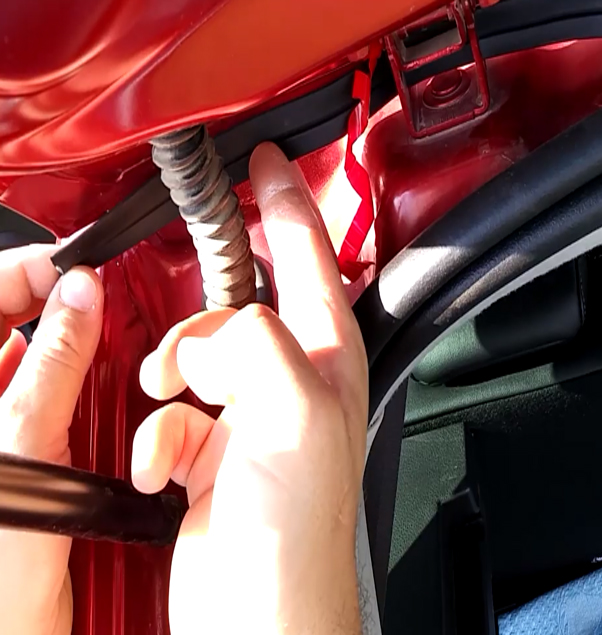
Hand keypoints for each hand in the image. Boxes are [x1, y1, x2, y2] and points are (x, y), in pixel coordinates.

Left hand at [0, 246, 103, 634]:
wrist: (13, 625)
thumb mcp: (25, 444)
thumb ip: (53, 363)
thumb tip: (78, 296)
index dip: (26, 272)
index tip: (76, 265)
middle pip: (4, 320)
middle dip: (48, 297)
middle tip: (95, 288)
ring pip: (23, 353)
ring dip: (60, 335)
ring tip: (96, 323)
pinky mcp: (15, 447)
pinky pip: (38, 390)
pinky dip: (64, 375)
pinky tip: (83, 375)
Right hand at [130, 143, 368, 633]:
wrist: (258, 615)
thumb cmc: (297, 532)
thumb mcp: (292, 411)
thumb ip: (256, 342)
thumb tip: (213, 333)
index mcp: (326, 357)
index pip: (312, 256)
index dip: (288, 202)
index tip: (268, 160)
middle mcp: (292, 380)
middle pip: (244, 302)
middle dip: (209, 299)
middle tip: (188, 291)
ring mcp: (249, 415)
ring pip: (196, 352)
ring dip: (172, 372)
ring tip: (172, 403)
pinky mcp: (211, 452)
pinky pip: (168, 413)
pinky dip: (157, 434)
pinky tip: (168, 469)